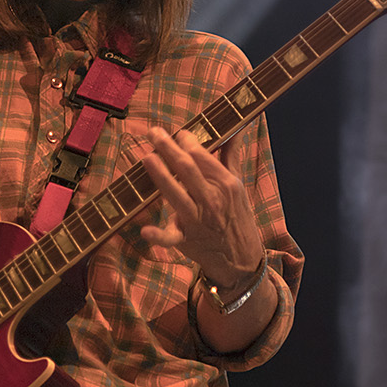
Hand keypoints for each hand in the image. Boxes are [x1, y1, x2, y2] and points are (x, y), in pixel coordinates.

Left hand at [140, 127, 264, 288]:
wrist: (241, 258)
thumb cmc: (236, 216)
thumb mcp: (237, 185)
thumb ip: (231, 156)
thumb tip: (234, 129)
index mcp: (226, 183)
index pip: (202, 155)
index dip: (187, 141)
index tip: (177, 133)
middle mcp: (212, 199)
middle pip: (187, 168)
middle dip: (168, 148)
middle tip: (154, 132)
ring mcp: (198, 220)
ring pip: (176, 194)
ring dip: (160, 175)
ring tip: (147, 157)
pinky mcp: (186, 239)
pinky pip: (170, 238)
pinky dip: (158, 236)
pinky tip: (145, 231)